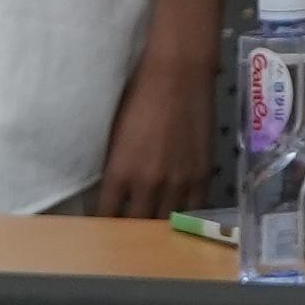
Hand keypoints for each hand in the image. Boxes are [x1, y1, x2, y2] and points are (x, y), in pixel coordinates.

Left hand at [90, 31, 218, 224]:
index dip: (103, 225)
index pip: (106, 215)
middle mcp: (148, 183)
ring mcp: (178, 181)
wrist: (179, 73)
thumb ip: (115, 166)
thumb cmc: (139, 96)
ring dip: (157, 225)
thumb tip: (113, 190)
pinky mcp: (202, 173)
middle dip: (129, 231)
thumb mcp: (115, 136)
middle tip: (126, 232)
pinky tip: (179, 214)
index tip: (101, 228)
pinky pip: (193, 208)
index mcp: (120, 172)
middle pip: (136, 225)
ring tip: (152, 227)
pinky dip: (185, 214)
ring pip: (166, 222)